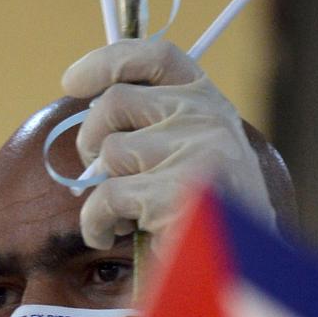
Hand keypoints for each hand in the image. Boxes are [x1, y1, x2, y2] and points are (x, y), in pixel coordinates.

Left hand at [63, 39, 278, 248]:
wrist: (244, 259)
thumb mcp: (189, 147)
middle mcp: (206, 115)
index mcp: (207, 99)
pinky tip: (109, 233)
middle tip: (97, 171)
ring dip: (99, 187)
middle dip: (90, 139)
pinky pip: (106, 197)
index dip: (107, 62)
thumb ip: (154, 120)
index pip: (155, 56)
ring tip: (120, 213)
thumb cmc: (207, 207)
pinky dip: (96, 221)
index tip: (73, 82)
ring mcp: (196, 149)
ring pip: (109, 153)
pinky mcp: (179, 191)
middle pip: (113, 102)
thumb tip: (90, 104)